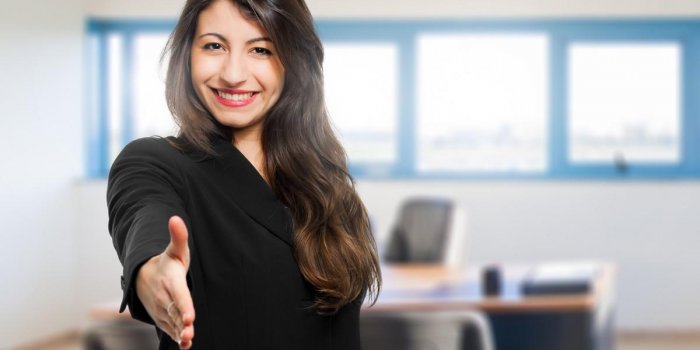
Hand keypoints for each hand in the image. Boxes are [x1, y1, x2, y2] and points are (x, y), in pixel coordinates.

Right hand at [136, 216, 194, 348]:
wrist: (143, 277)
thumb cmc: (166, 263)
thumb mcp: (174, 250)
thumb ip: (178, 236)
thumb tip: (176, 218)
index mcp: (171, 281)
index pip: (179, 295)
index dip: (184, 306)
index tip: (190, 316)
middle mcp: (165, 298)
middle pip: (175, 313)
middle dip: (182, 323)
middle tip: (189, 332)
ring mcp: (163, 310)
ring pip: (172, 323)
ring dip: (179, 333)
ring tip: (187, 341)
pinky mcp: (164, 318)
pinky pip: (170, 329)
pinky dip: (176, 337)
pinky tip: (185, 344)